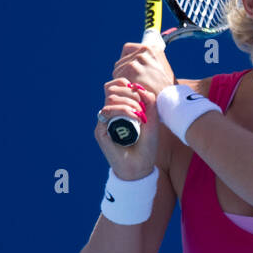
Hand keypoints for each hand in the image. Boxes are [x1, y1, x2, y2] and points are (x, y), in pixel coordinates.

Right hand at [94, 40, 175, 177]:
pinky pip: (106, 112)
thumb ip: (149, 102)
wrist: (140, 167)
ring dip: (128, 103)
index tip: (140, 95)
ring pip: (110, 99)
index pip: (116, 86)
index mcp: (119, 108)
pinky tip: (136, 118)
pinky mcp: (100, 131)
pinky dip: (123, 111)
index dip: (126, 85)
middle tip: (142, 108)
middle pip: (111, 89)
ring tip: (140, 115)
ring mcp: (104, 122)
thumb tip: (137, 86)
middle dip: (129, 94)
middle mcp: (109, 114)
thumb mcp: (153, 121)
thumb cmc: (147, 146)